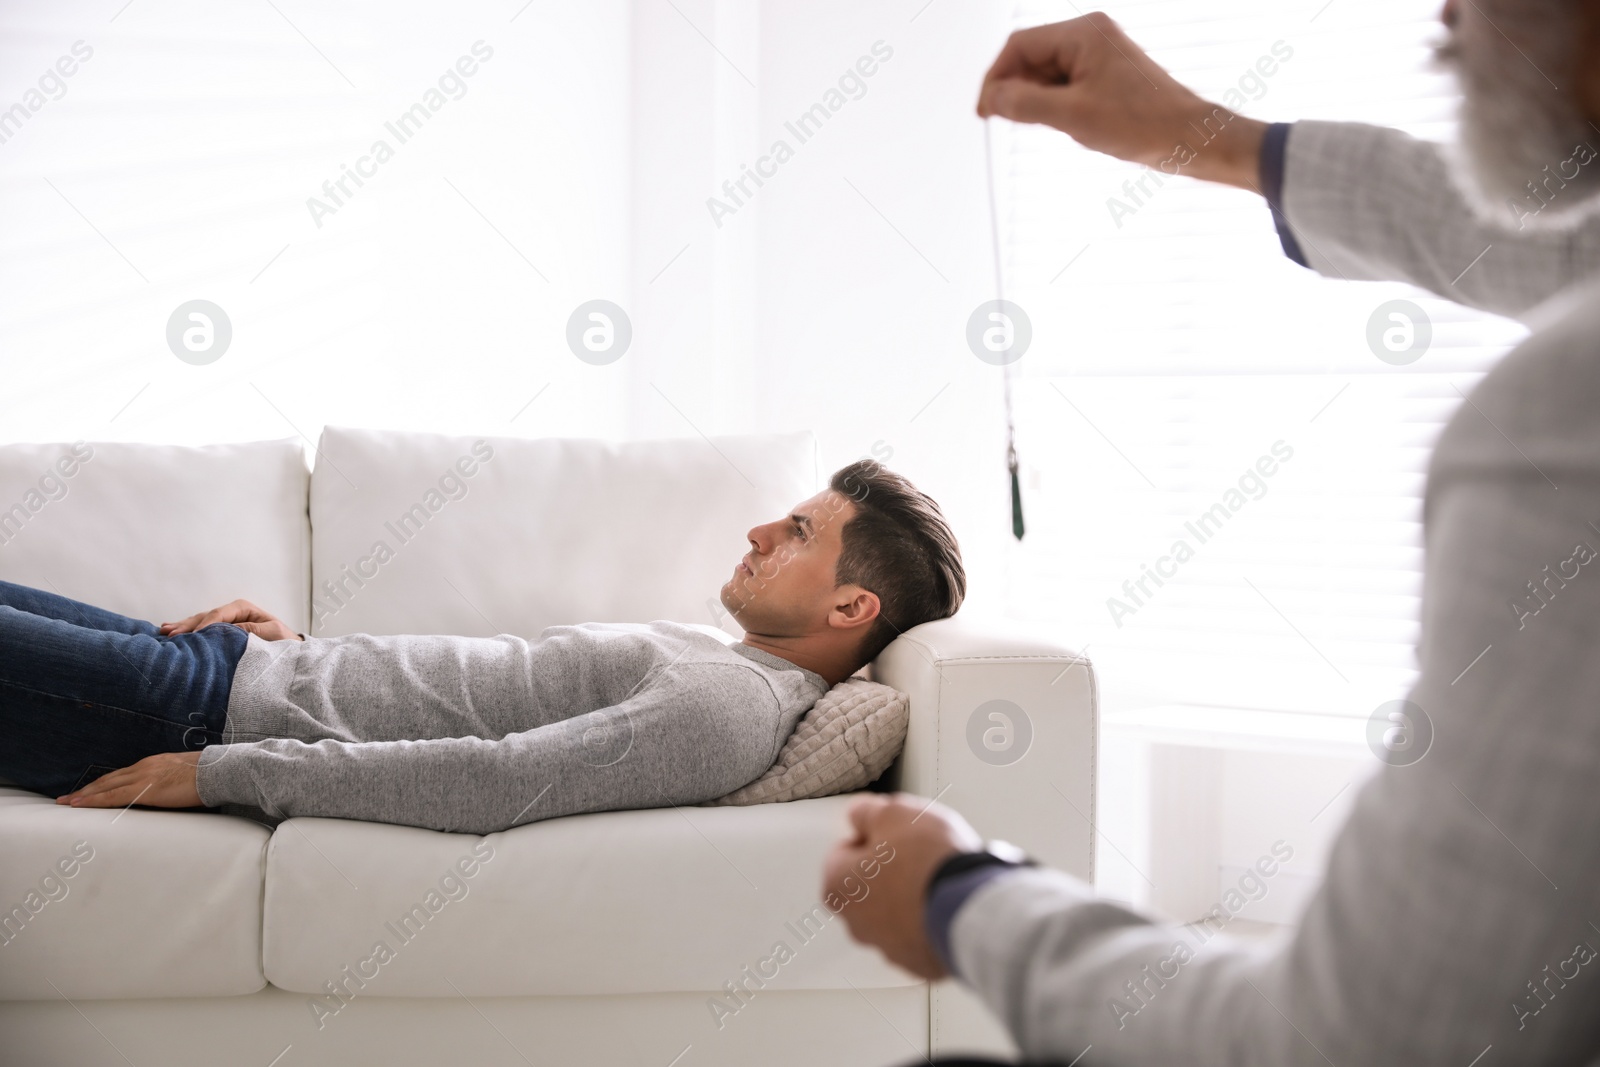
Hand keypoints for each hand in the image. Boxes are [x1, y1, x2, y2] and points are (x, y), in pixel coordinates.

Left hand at [56, 751, 202, 809]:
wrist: (217, 771)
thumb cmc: (207, 774)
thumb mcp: (184, 774)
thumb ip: (171, 780)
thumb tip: (170, 790)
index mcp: (152, 763)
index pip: (121, 774)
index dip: (102, 783)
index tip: (89, 790)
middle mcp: (143, 767)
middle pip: (107, 779)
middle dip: (86, 789)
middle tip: (66, 798)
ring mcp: (142, 777)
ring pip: (104, 787)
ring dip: (84, 795)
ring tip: (67, 803)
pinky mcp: (144, 790)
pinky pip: (112, 796)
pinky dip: (93, 800)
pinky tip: (80, 805)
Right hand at [160, 598, 302, 640]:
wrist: (289, 650)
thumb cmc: (284, 641)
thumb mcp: (272, 634)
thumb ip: (251, 630)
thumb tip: (227, 629)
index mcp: (243, 609)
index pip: (219, 614)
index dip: (206, 625)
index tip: (195, 636)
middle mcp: (231, 612)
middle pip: (205, 617)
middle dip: (187, 625)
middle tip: (169, 633)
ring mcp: (225, 622)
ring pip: (199, 622)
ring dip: (182, 627)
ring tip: (164, 631)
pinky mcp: (221, 632)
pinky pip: (201, 631)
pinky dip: (187, 632)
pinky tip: (170, 631)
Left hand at [821, 792, 984, 980]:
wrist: (968, 908)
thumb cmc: (927, 863)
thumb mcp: (893, 814)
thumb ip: (867, 813)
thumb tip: (858, 815)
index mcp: (838, 886)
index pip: (844, 851)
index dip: (873, 835)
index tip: (894, 832)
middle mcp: (856, 923)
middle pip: (869, 885)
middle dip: (891, 869)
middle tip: (920, 853)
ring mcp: (888, 947)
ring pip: (896, 911)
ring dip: (912, 895)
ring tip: (940, 877)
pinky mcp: (919, 962)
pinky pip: (922, 933)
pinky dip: (932, 919)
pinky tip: (950, 901)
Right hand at [976, 13, 1265, 189]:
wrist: (1188, 138)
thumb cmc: (1143, 124)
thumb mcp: (1073, 117)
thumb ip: (1025, 104)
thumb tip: (991, 98)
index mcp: (1083, 34)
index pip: (1019, 46)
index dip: (995, 78)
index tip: (985, 110)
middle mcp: (1091, 35)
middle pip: (1031, 56)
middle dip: (1015, 89)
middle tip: (1005, 121)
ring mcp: (1100, 52)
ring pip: (1046, 72)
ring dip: (1035, 98)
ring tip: (1044, 126)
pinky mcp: (1106, 72)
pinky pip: (1065, 82)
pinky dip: (1053, 102)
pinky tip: (1061, 123)